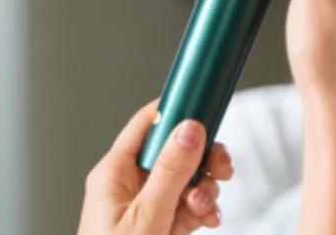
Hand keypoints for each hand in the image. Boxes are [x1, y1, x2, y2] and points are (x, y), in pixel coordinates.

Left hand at [77, 101, 233, 234]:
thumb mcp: (147, 220)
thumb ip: (170, 174)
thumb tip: (189, 128)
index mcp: (114, 173)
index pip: (147, 124)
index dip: (178, 113)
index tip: (209, 112)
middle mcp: (129, 184)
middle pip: (174, 150)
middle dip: (202, 161)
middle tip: (221, 170)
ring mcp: (145, 205)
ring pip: (186, 179)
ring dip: (204, 192)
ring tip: (203, 212)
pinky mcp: (159, 225)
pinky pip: (187, 205)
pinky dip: (202, 211)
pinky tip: (206, 222)